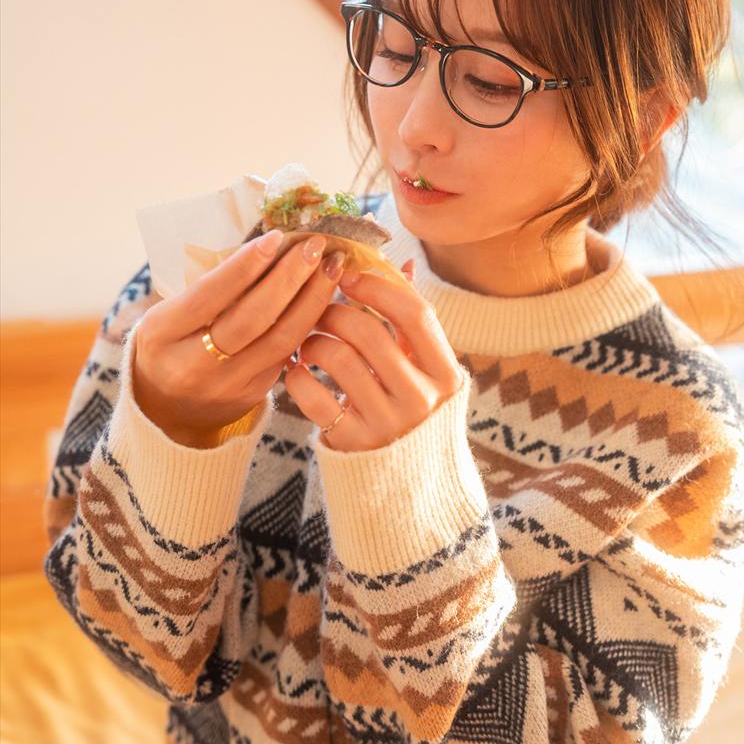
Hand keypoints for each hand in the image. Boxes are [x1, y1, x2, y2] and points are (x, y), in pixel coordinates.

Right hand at [131, 231, 346, 447]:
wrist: (167, 408)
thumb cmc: (171, 343)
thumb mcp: (170, 314)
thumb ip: (210, 288)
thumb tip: (269, 246)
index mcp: (163, 333)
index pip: (210, 295)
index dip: (245, 266)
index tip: (276, 237)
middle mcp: (193, 365)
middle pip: (252, 319)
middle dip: (289, 278)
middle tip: (315, 247)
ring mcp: (226, 385)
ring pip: (280, 340)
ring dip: (311, 300)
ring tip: (330, 268)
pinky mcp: (252, 395)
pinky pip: (286, 354)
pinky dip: (307, 321)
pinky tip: (322, 297)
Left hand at [282, 260, 465, 451]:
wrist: (404, 480)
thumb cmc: (409, 408)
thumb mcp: (423, 368)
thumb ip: (412, 321)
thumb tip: (403, 264)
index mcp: (445, 373)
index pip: (415, 313)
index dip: (378, 287)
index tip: (348, 275)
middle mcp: (421, 399)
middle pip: (369, 332)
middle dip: (335, 312)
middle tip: (319, 310)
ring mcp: (388, 423)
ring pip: (338, 358)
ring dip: (313, 341)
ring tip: (308, 342)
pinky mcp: (353, 443)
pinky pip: (313, 396)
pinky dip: (297, 377)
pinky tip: (297, 371)